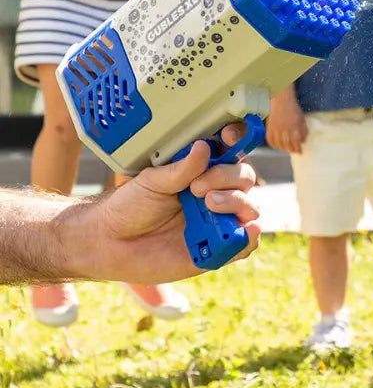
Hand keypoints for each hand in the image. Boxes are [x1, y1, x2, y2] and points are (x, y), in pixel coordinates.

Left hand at [77, 128, 259, 282]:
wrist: (108, 243)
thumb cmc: (128, 207)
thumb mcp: (153, 181)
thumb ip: (181, 169)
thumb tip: (204, 147)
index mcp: (202, 172)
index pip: (231, 154)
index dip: (237, 142)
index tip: (228, 138)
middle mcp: (215, 194)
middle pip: (244, 180)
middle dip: (229, 178)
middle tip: (198, 188)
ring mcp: (217, 222)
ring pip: (249, 209)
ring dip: (238, 204)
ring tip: (210, 206)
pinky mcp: (215, 250)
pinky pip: (243, 244)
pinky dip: (249, 238)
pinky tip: (243, 231)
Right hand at [266, 108, 307, 154]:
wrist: (281, 100)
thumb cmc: (293, 109)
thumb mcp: (302, 119)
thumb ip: (303, 130)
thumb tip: (303, 141)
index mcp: (295, 128)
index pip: (296, 143)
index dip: (298, 149)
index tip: (300, 151)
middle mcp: (285, 130)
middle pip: (287, 145)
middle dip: (291, 149)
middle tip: (293, 151)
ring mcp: (276, 130)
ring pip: (279, 144)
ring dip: (283, 148)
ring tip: (286, 148)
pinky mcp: (269, 128)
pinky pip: (270, 140)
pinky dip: (274, 144)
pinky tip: (277, 144)